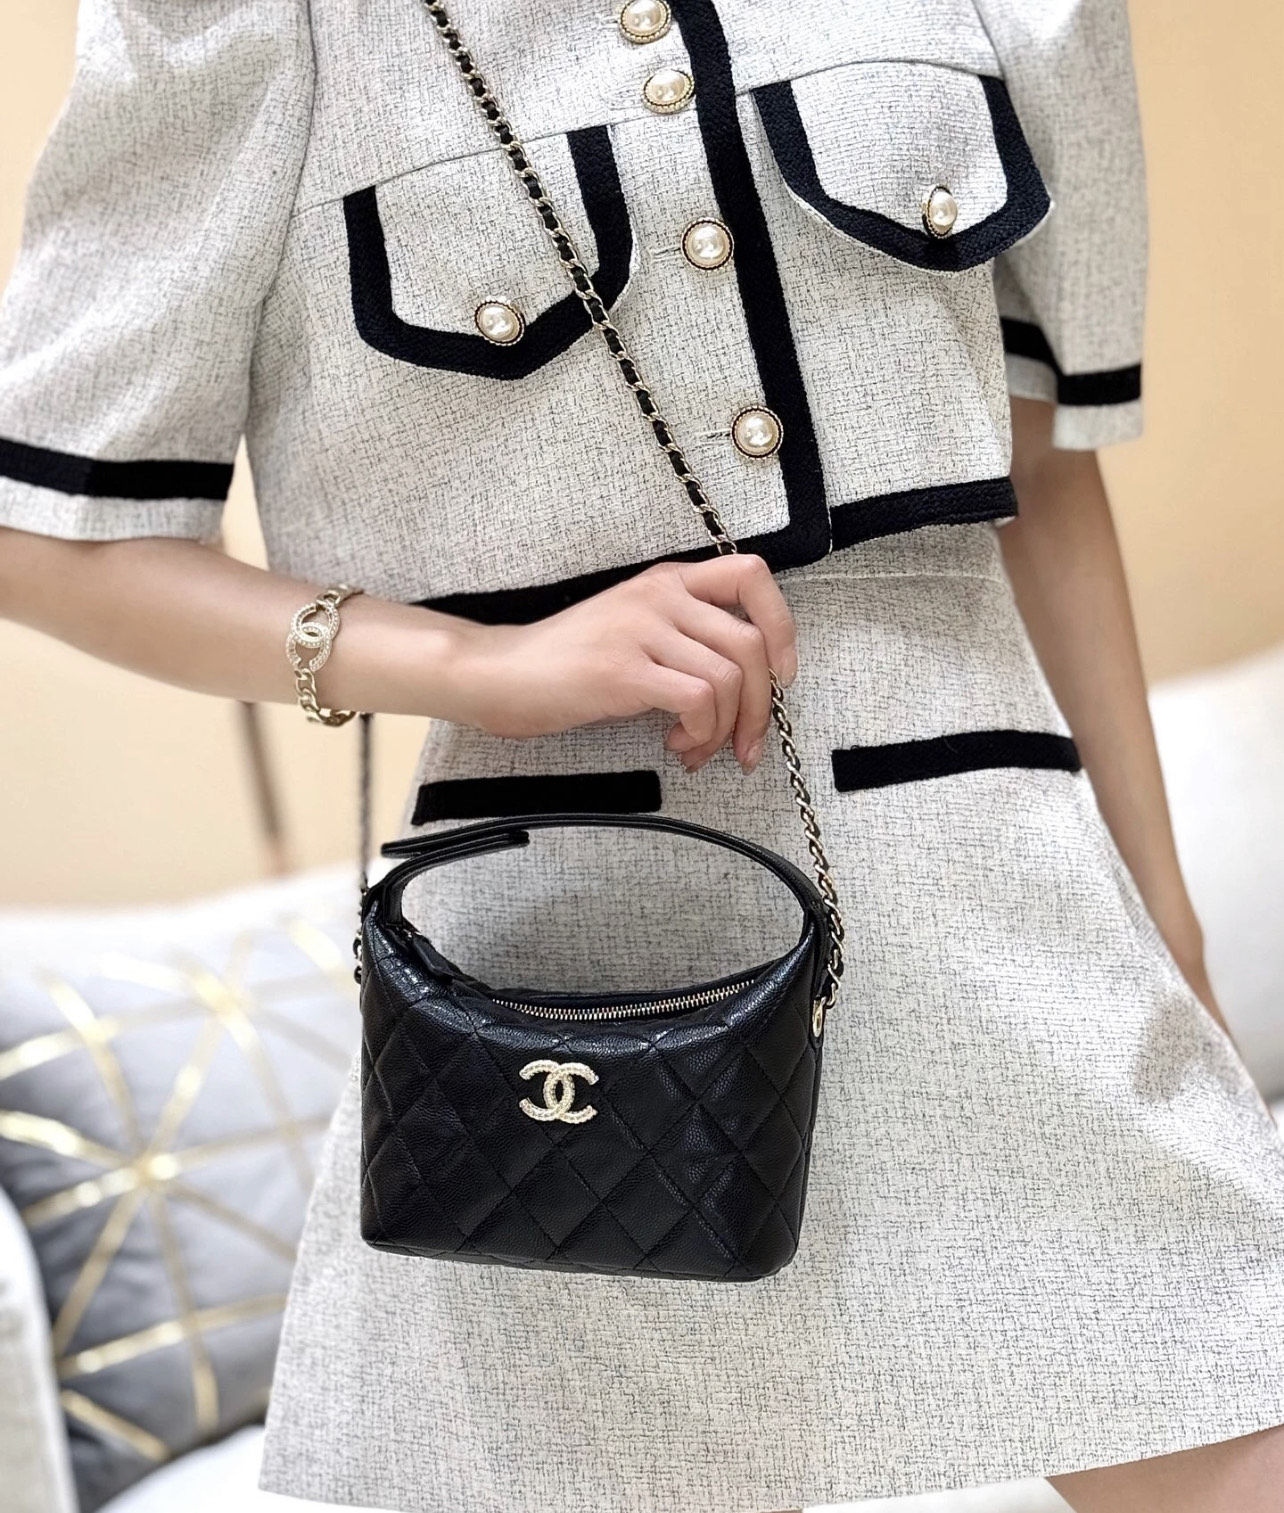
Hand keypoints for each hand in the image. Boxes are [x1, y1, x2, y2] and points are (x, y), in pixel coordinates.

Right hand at [450, 555, 797, 771]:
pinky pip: (699, 701)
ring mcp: (641, 630)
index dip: (781, 626)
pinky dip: (701, 733)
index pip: (752, 575)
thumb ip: (687, 637)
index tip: (778, 674)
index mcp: (668, 581)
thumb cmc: (571, 661)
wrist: (504, 673)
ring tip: (696, 748)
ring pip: (730, 679)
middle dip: (761, 707)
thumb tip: (747, 686)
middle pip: (751, 644)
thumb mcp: (635, 627)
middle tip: (745, 744)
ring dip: (726, 729)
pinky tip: (677, 742)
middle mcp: (660, 595)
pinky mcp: (624, 670)